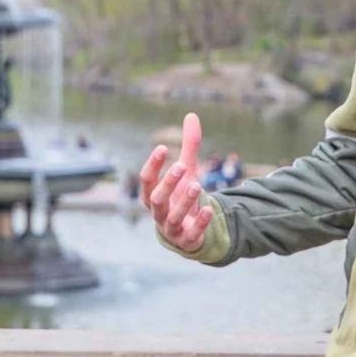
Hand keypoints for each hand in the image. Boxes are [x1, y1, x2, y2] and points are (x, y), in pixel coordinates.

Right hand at [138, 112, 213, 251]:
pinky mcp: (187, 241)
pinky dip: (199, 223)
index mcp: (154, 196)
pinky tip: (209, 209)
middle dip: (168, 183)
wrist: (189, 233)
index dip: (152, 166)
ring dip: (184, 201)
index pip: (146, 181)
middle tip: (182, 166)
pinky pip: (191, 234)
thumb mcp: (187, 171)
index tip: (162, 148)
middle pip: (156, 199)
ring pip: (172, 217)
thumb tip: (192, 115)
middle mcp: (159, 213)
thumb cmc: (182, 198)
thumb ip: (189, 146)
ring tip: (197, 184)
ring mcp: (172, 229)